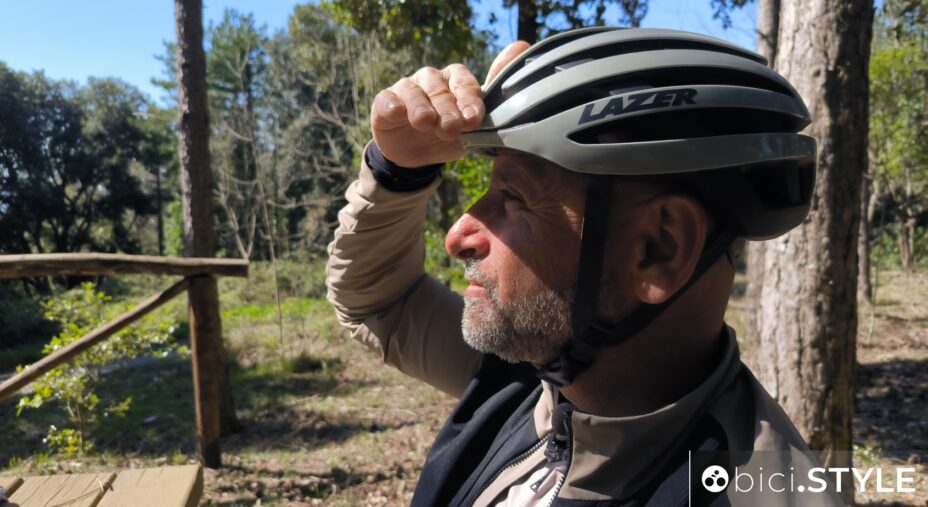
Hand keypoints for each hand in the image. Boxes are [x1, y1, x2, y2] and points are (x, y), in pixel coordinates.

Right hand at [371, 41, 530, 167]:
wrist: (416, 157)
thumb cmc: (449, 135)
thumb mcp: (473, 127)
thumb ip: (495, 98)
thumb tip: (522, 47)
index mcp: (456, 82)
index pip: (465, 82)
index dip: (470, 98)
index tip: (474, 118)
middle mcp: (432, 80)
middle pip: (440, 88)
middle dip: (448, 108)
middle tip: (451, 127)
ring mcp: (407, 89)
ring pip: (414, 91)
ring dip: (421, 106)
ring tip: (425, 122)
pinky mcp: (385, 102)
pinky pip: (387, 99)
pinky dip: (393, 105)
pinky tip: (398, 113)